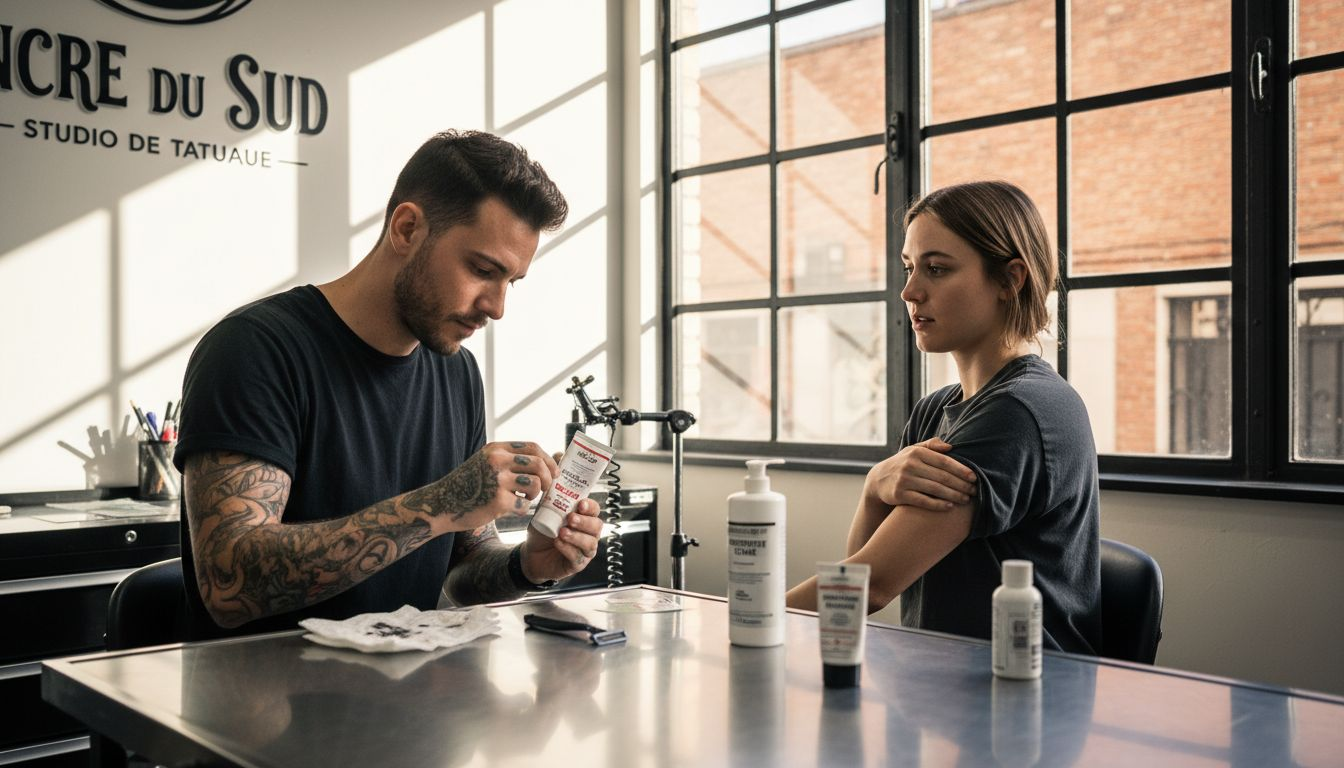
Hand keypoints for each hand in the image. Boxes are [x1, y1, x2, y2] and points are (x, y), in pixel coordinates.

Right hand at [411, 441, 558, 534]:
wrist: (441, 504)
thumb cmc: (467, 486)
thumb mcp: (484, 462)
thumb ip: (508, 459)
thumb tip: (544, 463)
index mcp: (496, 449)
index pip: (533, 447)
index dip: (548, 460)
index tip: (554, 472)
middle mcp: (497, 461)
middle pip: (538, 464)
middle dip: (549, 478)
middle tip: (547, 488)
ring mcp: (497, 481)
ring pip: (535, 485)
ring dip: (534, 494)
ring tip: (523, 498)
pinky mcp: (498, 502)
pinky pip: (524, 505)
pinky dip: (522, 509)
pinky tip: (510, 509)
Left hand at [520, 498, 603, 582]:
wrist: (531, 554)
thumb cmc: (543, 532)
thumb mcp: (545, 513)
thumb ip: (551, 500)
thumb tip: (551, 481)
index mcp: (583, 518)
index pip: (594, 510)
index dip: (590, 506)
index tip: (580, 504)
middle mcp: (588, 534)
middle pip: (597, 526)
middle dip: (585, 521)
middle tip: (571, 518)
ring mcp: (584, 550)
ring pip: (590, 543)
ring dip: (577, 536)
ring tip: (562, 532)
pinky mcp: (577, 565)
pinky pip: (578, 557)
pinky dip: (568, 549)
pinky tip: (558, 542)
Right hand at [865, 438, 976, 510]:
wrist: (878, 480)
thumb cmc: (903, 464)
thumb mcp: (913, 450)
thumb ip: (931, 445)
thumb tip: (950, 447)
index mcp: (916, 452)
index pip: (944, 461)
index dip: (961, 470)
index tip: (974, 477)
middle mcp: (910, 465)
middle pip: (942, 476)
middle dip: (961, 484)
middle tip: (974, 491)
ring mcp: (904, 480)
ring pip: (935, 489)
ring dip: (954, 495)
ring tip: (966, 499)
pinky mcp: (899, 495)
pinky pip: (923, 501)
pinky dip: (938, 504)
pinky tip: (950, 506)